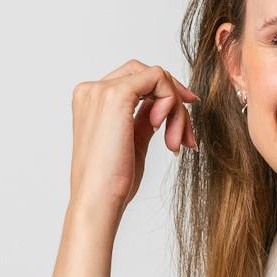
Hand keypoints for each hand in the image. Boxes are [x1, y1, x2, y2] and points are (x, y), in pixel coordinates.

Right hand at [68, 59, 200, 221]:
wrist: (99, 202)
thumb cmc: (112, 183)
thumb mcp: (133, 141)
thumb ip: (144, 118)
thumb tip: (163, 105)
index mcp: (90, 101)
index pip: (133, 80)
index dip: (163, 95)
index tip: (181, 121)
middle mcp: (91, 90)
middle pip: (145, 74)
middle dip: (173, 100)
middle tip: (186, 134)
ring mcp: (101, 90)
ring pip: (155, 76)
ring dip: (176, 108)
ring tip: (176, 142)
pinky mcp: (116, 96)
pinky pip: (158, 79)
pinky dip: (171, 102)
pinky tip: (165, 131)